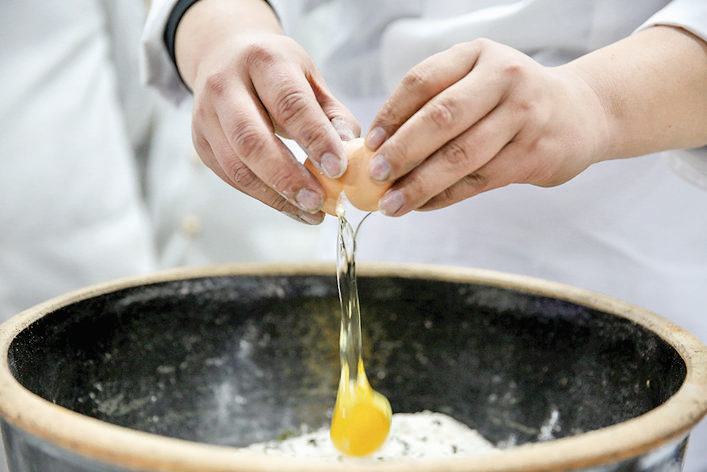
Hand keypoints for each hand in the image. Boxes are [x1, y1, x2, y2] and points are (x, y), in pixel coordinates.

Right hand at [176, 0, 359, 223]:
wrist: (225, 54)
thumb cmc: (278, 72)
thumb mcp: (310, 80)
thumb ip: (334, 116)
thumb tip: (351, 154)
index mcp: (263, 60)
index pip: (290, 104)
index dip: (315, 139)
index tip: (338, 169)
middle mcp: (226, 84)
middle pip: (252, 140)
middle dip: (288, 177)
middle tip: (318, 201)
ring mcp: (206, 115)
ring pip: (237, 165)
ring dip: (275, 195)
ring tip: (310, 211)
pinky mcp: (200, 141)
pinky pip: (230, 177)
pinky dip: (262, 196)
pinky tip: (290, 205)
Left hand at [364, 38, 608, 215]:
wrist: (582, 111)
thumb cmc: (511, 98)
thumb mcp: (478, 80)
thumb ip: (436, 102)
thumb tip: (381, 147)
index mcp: (478, 55)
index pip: (423, 81)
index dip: (391, 114)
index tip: (370, 144)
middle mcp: (504, 79)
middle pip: (441, 118)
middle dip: (402, 152)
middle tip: (375, 176)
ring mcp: (524, 116)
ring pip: (461, 156)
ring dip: (420, 184)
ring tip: (392, 203)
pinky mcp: (535, 153)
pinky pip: (480, 180)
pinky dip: (446, 196)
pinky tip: (424, 204)